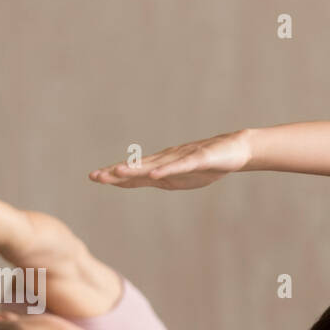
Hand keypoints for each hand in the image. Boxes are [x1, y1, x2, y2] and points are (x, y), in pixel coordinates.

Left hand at [89, 130, 251, 189]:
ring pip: (155, 166)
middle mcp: (168, 160)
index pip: (134, 172)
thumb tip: (145, 180)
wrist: (235, 149)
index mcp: (163, 166)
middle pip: (139, 167)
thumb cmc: (209, 163)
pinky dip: (166, 171)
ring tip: (116, 172)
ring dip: (135, 169)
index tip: (94, 177)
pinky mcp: (199, 159)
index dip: (114, 175)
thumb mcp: (183, 176)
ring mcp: (182, 158)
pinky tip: (154, 176)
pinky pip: (180, 167)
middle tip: (94, 176)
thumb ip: (164, 178)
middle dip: (116, 172)